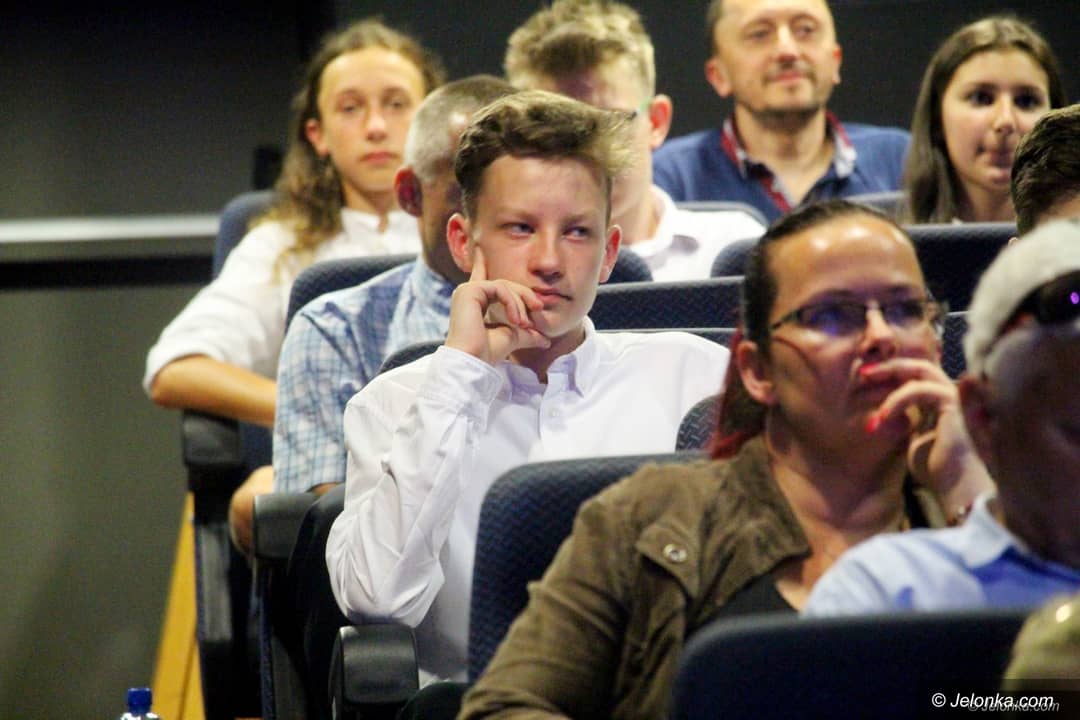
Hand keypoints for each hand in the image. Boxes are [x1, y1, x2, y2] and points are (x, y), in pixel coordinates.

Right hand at [444, 246, 550, 364]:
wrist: (474, 362)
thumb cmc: (487, 353)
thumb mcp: (514, 337)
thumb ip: (528, 333)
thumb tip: (546, 340)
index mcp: (475, 302)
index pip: (480, 276)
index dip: (481, 262)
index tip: (481, 248)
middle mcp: (468, 293)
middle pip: (505, 283)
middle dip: (525, 295)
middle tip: (539, 308)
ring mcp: (467, 291)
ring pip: (504, 285)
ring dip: (520, 303)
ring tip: (525, 323)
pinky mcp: (469, 291)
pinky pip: (499, 288)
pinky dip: (512, 302)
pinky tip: (516, 319)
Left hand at [861, 359, 991, 503]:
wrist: (954, 485)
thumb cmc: (932, 467)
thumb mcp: (907, 439)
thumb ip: (899, 423)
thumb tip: (876, 419)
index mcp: (934, 401)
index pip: (911, 375)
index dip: (888, 371)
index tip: (862, 377)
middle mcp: (945, 394)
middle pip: (916, 365)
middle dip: (888, 365)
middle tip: (863, 371)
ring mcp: (951, 397)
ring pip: (920, 370)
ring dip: (890, 376)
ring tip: (866, 386)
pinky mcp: (952, 405)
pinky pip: (921, 390)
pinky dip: (898, 399)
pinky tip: (882, 415)